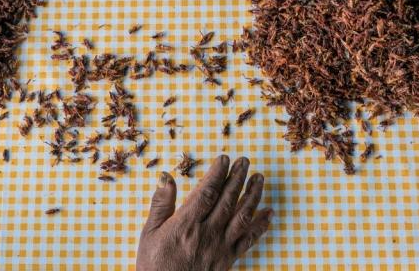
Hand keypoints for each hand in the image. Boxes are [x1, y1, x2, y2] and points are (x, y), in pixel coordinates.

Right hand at [136, 155, 272, 270]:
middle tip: (245, 161)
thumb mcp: (149, 232)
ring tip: (259, 178)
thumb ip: (160, 204)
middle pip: (227, 200)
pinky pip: (249, 240)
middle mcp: (207, 234)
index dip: (217, 173)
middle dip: (237, 178)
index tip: (224, 158)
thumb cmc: (155, 264)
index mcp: (186, 225)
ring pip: (242, 216)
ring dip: (253, 195)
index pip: (206, 192)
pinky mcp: (228, 259)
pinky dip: (261, 225)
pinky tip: (269, 212)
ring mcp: (220, 247)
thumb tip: (166, 177)